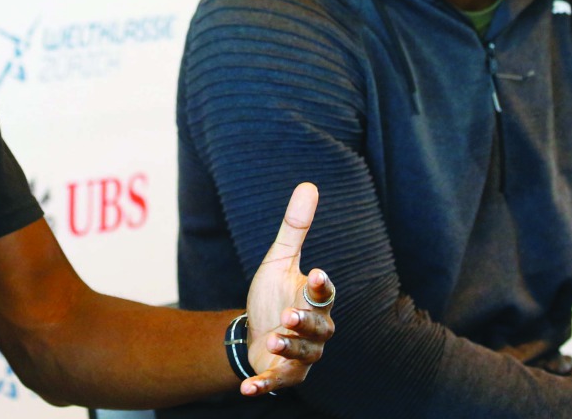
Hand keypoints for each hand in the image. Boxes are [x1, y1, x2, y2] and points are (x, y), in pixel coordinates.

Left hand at [240, 182, 334, 395]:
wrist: (256, 333)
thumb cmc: (274, 293)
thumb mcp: (280, 258)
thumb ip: (295, 227)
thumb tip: (308, 185)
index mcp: (314, 299)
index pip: (323, 291)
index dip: (320, 284)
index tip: (314, 273)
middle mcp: (315, 329)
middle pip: (318, 326)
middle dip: (304, 322)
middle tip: (288, 315)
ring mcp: (302, 355)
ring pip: (302, 355)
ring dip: (288, 350)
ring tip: (271, 340)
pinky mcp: (285, 375)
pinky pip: (277, 382)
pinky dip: (263, 384)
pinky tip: (247, 387)